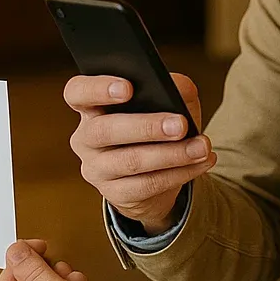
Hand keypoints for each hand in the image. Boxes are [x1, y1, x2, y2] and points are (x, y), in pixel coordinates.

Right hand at [64, 73, 214, 234]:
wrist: (156, 173)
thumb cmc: (156, 126)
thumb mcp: (165, 102)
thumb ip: (172, 87)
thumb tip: (179, 87)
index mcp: (91, 107)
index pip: (78, 92)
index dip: (98, 89)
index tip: (128, 88)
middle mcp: (86, 137)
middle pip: (105, 130)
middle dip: (146, 127)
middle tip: (180, 124)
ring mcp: (97, 169)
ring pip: (130, 161)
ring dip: (172, 154)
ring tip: (201, 146)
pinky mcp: (116, 194)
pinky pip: (147, 185)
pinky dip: (179, 173)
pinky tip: (201, 162)